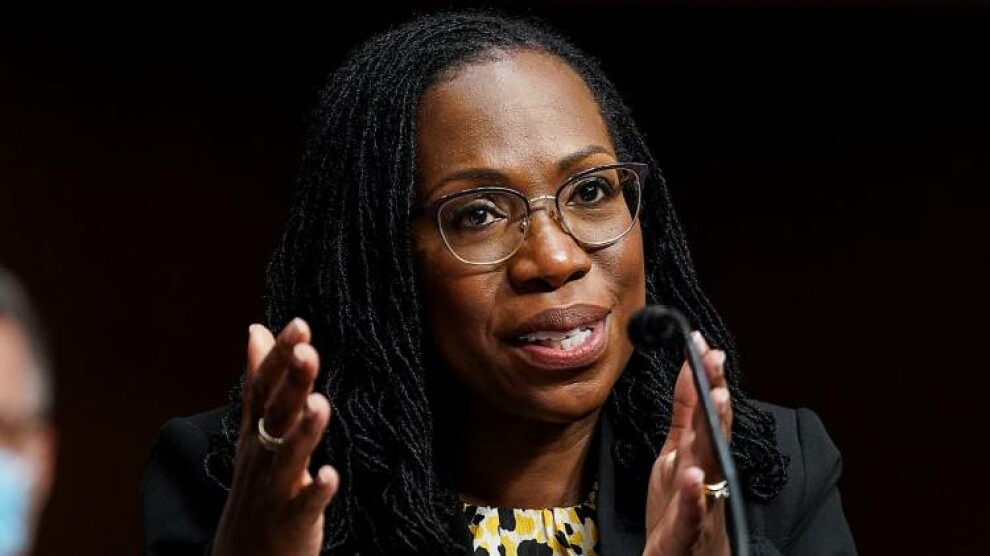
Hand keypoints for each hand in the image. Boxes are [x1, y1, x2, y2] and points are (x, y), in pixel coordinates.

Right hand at [212, 319, 338, 555]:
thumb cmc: (258, 484)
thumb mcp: (255, 432)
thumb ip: (261, 381)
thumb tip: (257, 330)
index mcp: (256, 432)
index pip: (264, 387)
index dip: (279, 356)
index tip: (299, 324)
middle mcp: (261, 456)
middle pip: (275, 414)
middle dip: (291, 383)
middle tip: (307, 351)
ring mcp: (274, 490)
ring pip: (288, 456)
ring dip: (304, 431)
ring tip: (320, 404)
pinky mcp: (290, 522)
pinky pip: (304, 506)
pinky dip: (317, 491)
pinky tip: (330, 475)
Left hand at [644, 332, 732, 555]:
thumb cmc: (682, 508)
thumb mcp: (677, 453)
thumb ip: (685, 413)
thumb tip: (691, 366)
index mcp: (700, 455)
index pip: (707, 411)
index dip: (707, 378)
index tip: (703, 343)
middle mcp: (706, 475)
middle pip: (714, 432)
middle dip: (718, 399)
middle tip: (717, 363)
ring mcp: (700, 503)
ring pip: (710, 465)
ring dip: (714, 435)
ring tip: (717, 401)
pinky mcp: (685, 532)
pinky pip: (691, 513)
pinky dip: (694, 496)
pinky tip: (694, 477)